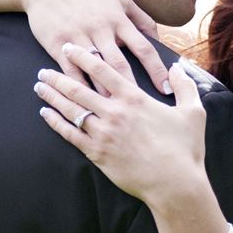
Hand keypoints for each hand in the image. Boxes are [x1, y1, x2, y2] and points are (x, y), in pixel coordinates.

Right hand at [20, 0, 169, 94]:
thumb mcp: (119, 0)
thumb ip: (141, 19)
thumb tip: (159, 40)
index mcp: (119, 19)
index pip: (144, 47)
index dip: (157, 70)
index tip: (166, 89)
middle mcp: (101, 29)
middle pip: (121, 64)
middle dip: (134, 88)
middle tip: (143, 109)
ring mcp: (79, 37)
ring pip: (96, 70)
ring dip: (106, 93)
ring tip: (116, 113)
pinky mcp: (58, 44)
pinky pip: (71, 71)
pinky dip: (79, 87)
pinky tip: (85, 104)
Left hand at [34, 44, 207, 207]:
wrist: (174, 184)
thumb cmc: (185, 149)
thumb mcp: (193, 112)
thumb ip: (184, 86)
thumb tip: (177, 68)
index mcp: (134, 98)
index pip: (102, 70)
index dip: (82, 56)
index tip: (68, 48)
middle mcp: (114, 112)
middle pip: (78, 88)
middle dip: (58, 76)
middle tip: (44, 69)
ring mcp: (103, 134)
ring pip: (71, 109)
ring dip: (52, 97)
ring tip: (39, 87)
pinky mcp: (97, 154)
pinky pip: (70, 134)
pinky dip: (56, 122)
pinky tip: (45, 114)